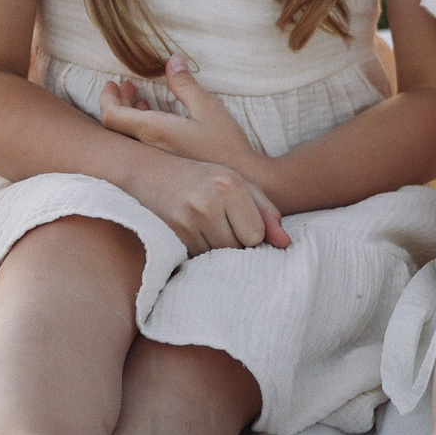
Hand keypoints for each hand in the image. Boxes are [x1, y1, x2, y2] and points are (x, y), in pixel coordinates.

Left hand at [100, 56, 267, 177]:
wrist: (241, 180)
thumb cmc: (226, 144)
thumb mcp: (208, 107)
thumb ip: (186, 84)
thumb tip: (173, 60)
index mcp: (154, 132)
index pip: (112, 117)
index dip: (107, 98)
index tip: (113, 83)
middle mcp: (148, 148)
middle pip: (116, 126)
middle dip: (117, 102)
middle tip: (123, 86)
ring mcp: (155, 160)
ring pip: (128, 136)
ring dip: (129, 113)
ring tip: (138, 97)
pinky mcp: (164, 167)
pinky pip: (140, 144)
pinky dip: (139, 126)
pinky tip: (153, 116)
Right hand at [136, 150, 290, 255]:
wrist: (150, 174)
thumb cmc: (202, 179)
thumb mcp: (239, 185)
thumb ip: (267, 212)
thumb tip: (285, 244)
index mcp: (229, 186)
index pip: (255, 236)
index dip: (251, 233)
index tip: (239, 220)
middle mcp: (207, 202)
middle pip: (236, 249)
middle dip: (234, 242)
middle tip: (220, 223)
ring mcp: (185, 221)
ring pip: (216, 258)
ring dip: (216, 250)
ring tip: (206, 227)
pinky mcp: (169, 236)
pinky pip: (196, 260)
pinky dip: (199, 252)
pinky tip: (192, 233)